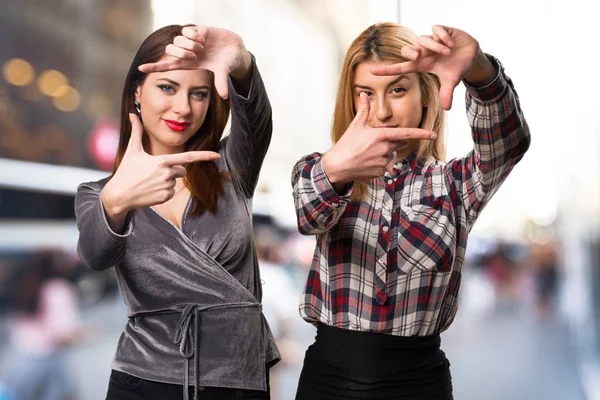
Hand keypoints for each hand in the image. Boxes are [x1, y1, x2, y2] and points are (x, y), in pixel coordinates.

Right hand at [101, 114, 219, 216]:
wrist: (119, 195)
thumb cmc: (126, 171)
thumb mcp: (132, 150)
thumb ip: (136, 131)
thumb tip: (132, 114)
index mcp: (162, 161)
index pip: (188, 157)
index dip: (203, 155)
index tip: (216, 155)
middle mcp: (167, 174)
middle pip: (182, 170)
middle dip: (173, 170)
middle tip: (155, 172)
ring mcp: (167, 187)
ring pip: (176, 181)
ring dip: (167, 181)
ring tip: (150, 182)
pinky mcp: (165, 197)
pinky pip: (172, 192)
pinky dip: (164, 191)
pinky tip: (151, 190)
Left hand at [138, 26, 251, 98]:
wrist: (235, 50)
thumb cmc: (227, 63)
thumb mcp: (223, 73)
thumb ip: (221, 82)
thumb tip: (224, 95)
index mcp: (189, 64)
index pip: (167, 66)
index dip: (154, 67)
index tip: (140, 68)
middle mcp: (187, 52)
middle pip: (170, 50)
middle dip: (181, 52)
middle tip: (195, 55)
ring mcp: (190, 41)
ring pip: (177, 40)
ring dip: (189, 44)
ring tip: (202, 46)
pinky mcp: (196, 30)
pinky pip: (187, 30)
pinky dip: (194, 34)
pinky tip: (203, 38)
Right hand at [322, 93, 436, 184]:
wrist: (337, 166)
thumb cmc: (346, 145)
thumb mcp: (355, 126)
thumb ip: (363, 110)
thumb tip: (363, 95)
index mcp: (381, 136)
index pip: (406, 134)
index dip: (422, 134)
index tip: (433, 135)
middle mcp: (385, 149)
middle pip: (399, 144)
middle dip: (392, 142)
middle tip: (374, 143)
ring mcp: (383, 162)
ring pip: (392, 156)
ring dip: (384, 154)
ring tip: (367, 154)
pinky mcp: (380, 173)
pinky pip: (385, 167)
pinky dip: (378, 165)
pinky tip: (366, 163)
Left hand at [371, 25, 494, 109]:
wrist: (471, 54)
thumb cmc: (457, 68)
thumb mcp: (452, 81)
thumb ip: (446, 92)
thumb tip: (447, 108)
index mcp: (423, 64)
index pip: (401, 67)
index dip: (387, 70)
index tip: (372, 72)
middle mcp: (424, 52)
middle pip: (407, 50)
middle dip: (410, 52)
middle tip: (417, 57)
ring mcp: (431, 40)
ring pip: (423, 39)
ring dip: (436, 46)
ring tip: (448, 52)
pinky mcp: (441, 30)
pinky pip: (436, 29)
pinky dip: (443, 36)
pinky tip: (451, 42)